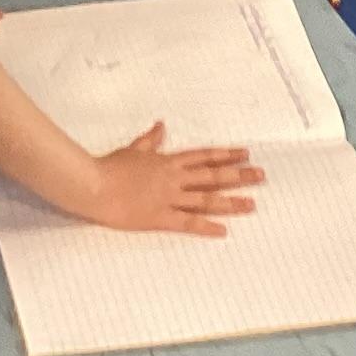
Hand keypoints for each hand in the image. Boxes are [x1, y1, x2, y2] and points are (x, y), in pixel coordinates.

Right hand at [83, 123, 263, 235]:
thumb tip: (161, 125)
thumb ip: (150, 140)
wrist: (94, 185)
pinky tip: (223, 230)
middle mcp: (174, 178)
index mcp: (168, 162)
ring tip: (252, 204)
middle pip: (212, 176)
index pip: (204, 156)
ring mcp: (168, 198)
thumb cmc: (110, 166)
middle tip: (261, 176)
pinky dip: (205, 226)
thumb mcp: (134, 149)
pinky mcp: (159, 217)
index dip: (226, 155)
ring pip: (206, 199)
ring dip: (230, 201)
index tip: (246, 154)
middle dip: (238, 175)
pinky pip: (187, 222)